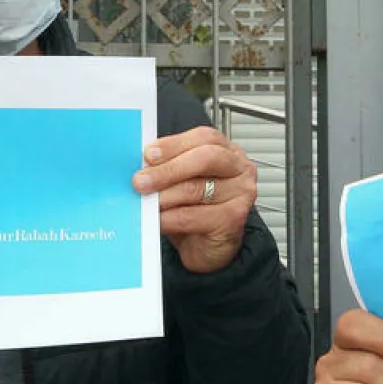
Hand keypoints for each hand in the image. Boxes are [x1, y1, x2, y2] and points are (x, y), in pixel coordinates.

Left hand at [132, 126, 255, 273]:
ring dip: (166, 195)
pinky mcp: (234, 218)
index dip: (174, 144)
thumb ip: (167, 167)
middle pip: (205, 158)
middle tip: (141, 181)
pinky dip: (171, 218)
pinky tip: (157, 220)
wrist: (207, 246)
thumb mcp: (181, 181)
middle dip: (168, 169)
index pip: (204, 137)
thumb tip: (142, 164)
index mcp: (226, 150)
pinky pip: (195, 216)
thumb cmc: (194, 209)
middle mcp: (239, 167)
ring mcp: (241, 192)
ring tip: (146, 202)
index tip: (148, 155)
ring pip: (197, 188)